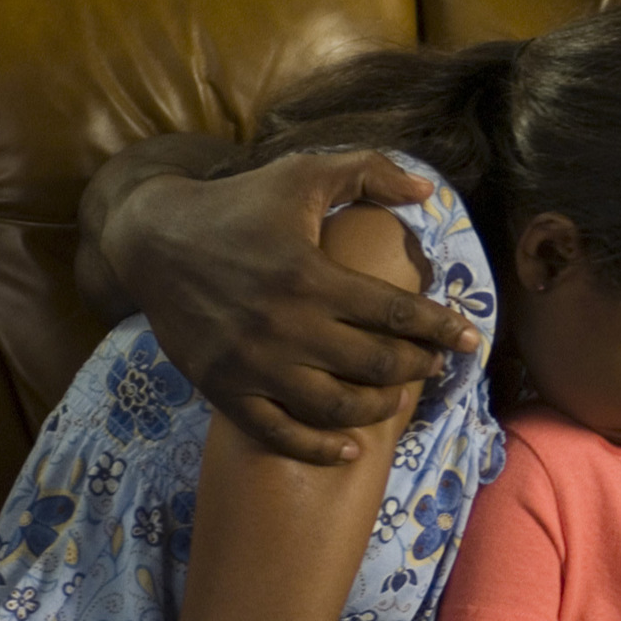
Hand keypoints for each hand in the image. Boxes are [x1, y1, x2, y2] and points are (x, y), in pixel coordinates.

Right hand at [107, 150, 479, 463]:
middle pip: (376, 365)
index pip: (396, 314)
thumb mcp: (303, 174)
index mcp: (311, 276)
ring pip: (336, 407)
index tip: (470, 339)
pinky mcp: (223, 388)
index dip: (442, 329)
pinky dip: (320, 447)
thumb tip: (427, 191)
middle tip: (434, 362)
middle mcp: (286, 326)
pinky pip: (279, 433)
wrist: (151, 240)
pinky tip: (351, 447)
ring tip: (397, 395)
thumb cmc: (237, 205)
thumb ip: (369, 173)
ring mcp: (253, 364)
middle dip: (418, 367)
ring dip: (379, 407)